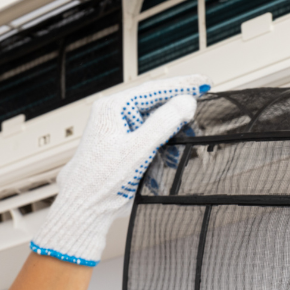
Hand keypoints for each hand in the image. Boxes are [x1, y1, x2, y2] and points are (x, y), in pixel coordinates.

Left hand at [30, 75, 208, 264]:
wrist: (85, 206)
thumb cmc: (100, 178)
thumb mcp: (138, 148)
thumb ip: (164, 123)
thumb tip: (185, 101)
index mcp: (113, 107)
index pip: (154, 89)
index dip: (183, 86)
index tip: (204, 82)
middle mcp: (114, 115)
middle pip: (155, 105)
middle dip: (177, 115)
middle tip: (197, 120)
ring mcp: (118, 130)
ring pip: (154, 123)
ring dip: (169, 135)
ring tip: (179, 147)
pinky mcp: (122, 146)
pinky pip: (148, 139)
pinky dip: (161, 147)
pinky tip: (166, 159)